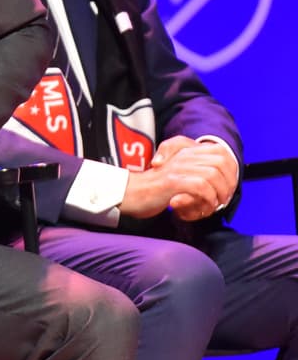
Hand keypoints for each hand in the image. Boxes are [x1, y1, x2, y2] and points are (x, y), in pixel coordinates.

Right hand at [120, 137, 237, 219]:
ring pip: (213, 175)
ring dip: (220, 193)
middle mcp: (182, 157)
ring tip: (214, 204)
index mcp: (184, 152)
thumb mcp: (174, 173)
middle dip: (229, 183)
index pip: (220, 151)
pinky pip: (201, 187)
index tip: (228, 186)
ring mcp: (176, 168)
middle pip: (221, 163)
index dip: (231, 169)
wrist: (128, 193)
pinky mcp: (172, 182)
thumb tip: (218, 178)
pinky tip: (204, 207)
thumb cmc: (152, 188)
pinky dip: (208, 199)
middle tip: (224, 198)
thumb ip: (193, 169)